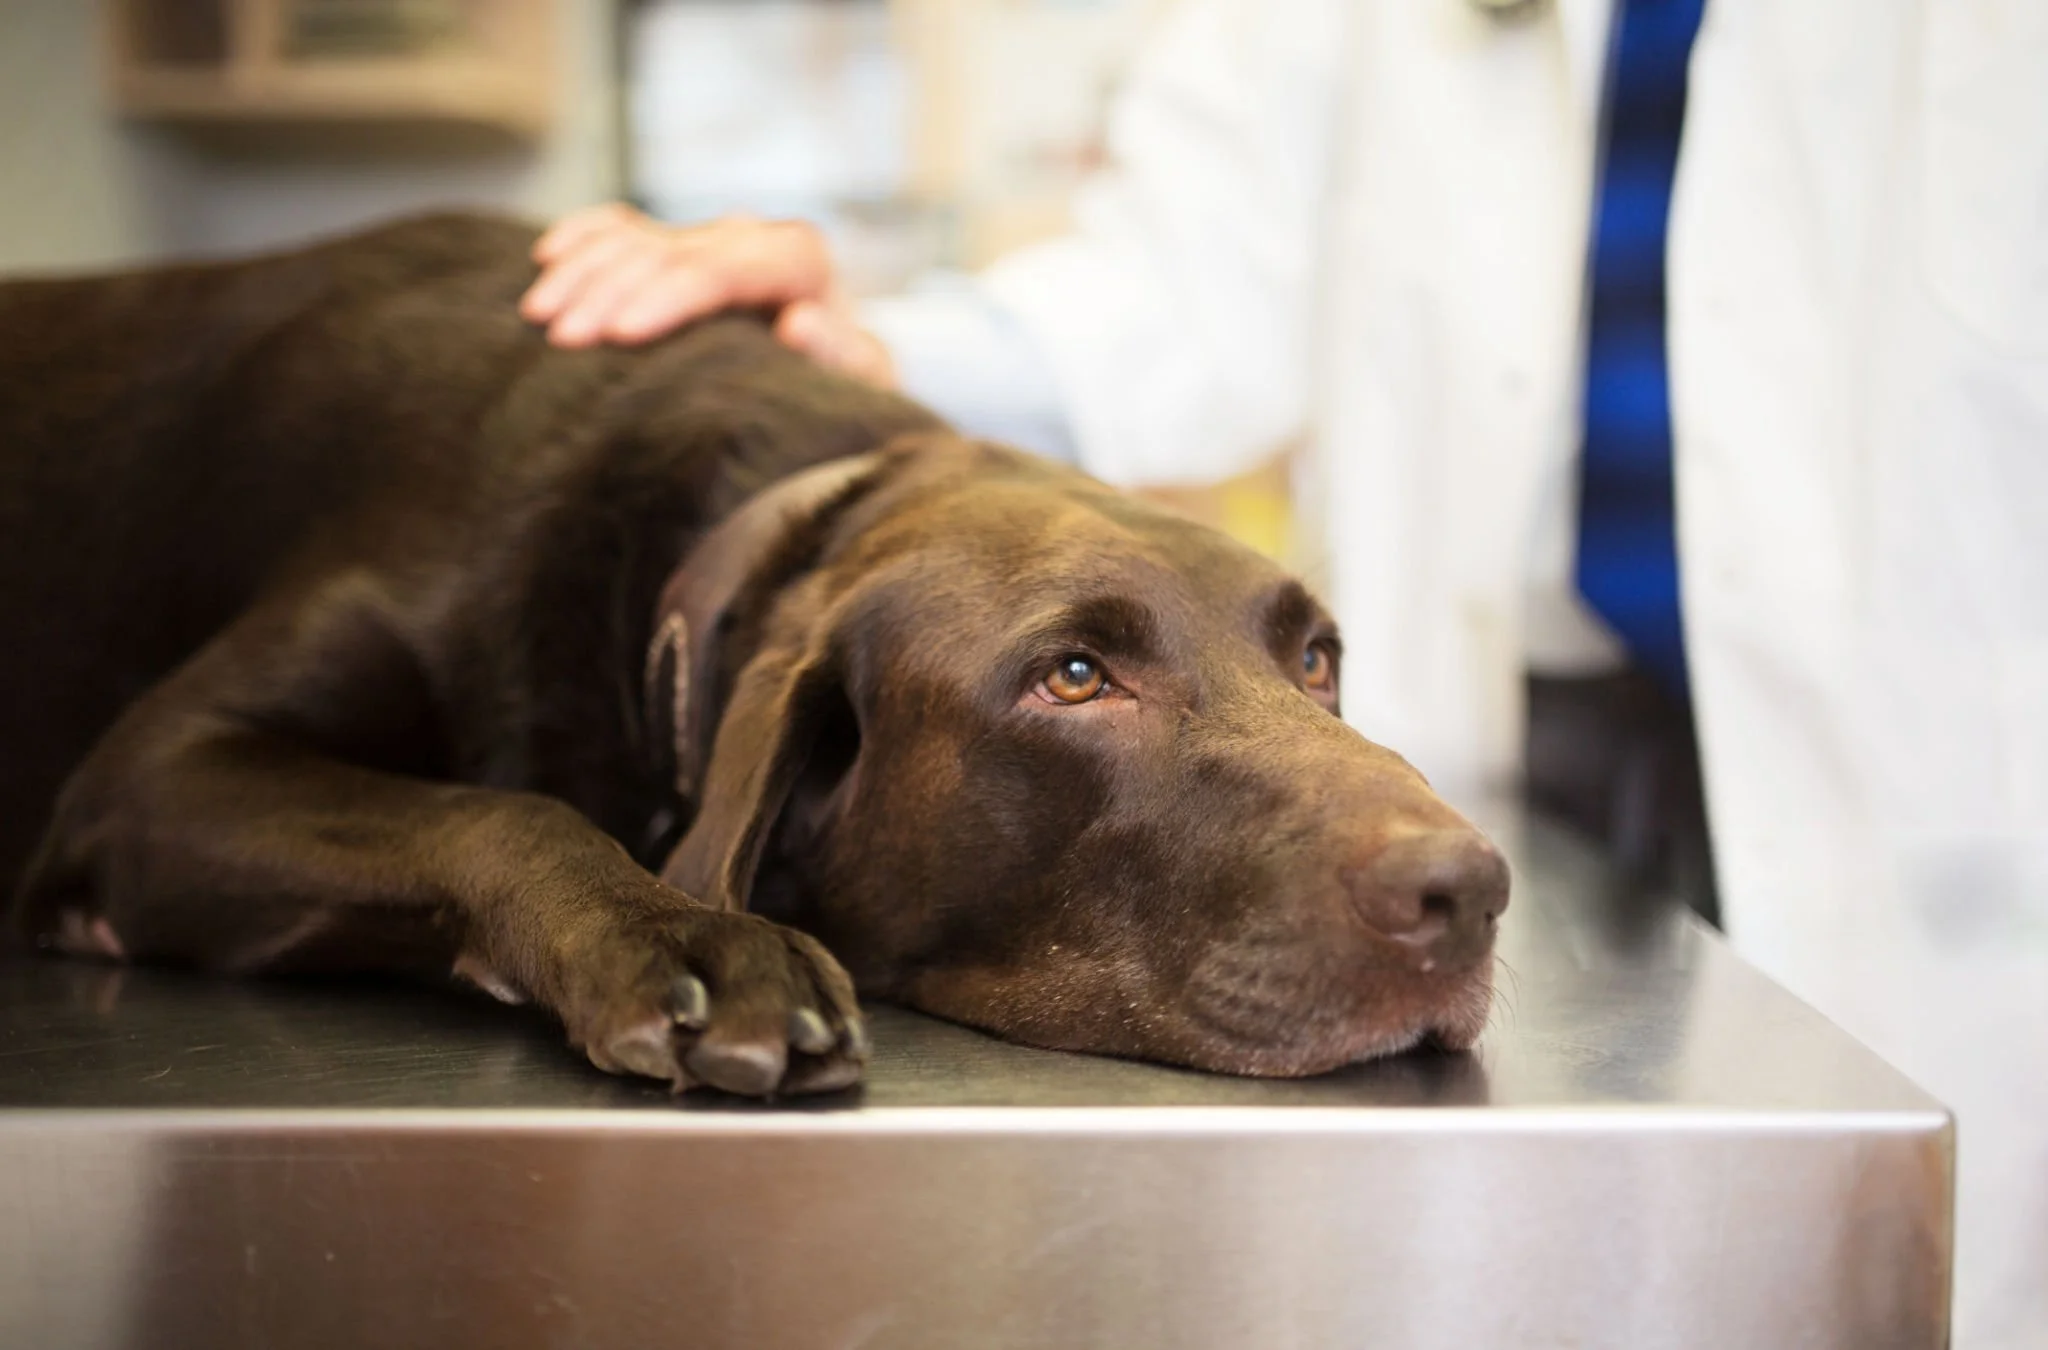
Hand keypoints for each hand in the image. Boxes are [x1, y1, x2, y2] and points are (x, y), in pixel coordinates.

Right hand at [520, 203, 897, 387]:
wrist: (838, 378)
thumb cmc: (846, 389)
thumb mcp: (859, 382)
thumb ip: (841, 354)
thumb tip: (801, 322)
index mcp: (797, 259)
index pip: (720, 269)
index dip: (667, 297)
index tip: (620, 335)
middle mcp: (750, 237)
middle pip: (666, 252)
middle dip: (609, 291)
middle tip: (560, 338)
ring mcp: (708, 238)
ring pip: (634, 237)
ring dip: (583, 272)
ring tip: (538, 316)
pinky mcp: (679, 246)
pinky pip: (621, 228)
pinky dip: (583, 237)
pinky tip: (547, 257)